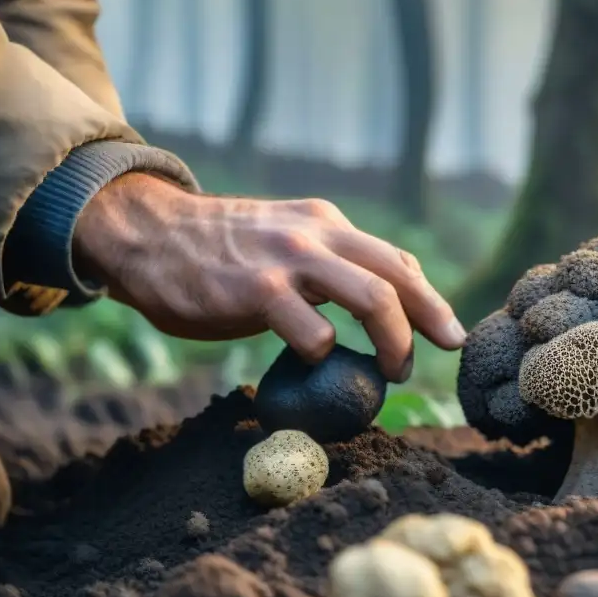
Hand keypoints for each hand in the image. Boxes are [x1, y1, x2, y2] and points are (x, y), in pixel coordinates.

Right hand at [72, 173, 466, 381]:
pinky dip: (325, 354)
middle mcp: (317, 235)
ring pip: (373, 298)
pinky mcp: (257, 291)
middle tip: (438, 354)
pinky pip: (312, 331)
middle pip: (396, 277)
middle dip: (430, 319)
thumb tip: (372, 306)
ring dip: (394, 342)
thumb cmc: (219, 250)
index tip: (448, 333)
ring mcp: (289, 261)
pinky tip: (314, 362)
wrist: (149, 233)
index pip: (395, 261)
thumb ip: (326, 264)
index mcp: (326, 224)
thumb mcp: (283, 239)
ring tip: (392, 372)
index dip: (429, 300)